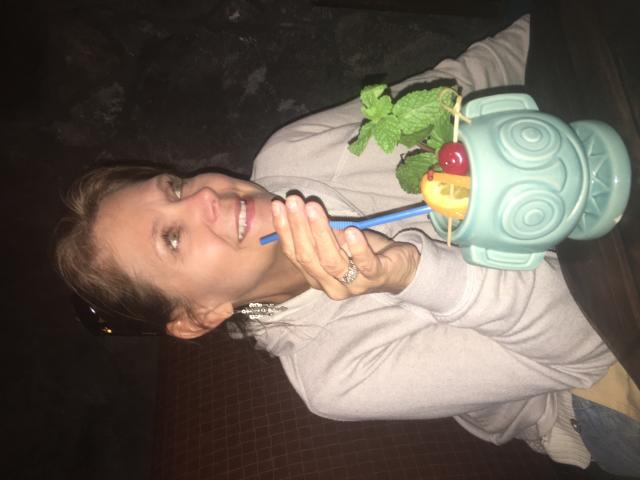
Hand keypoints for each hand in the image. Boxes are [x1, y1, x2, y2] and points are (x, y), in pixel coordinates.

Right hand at [271, 195, 419, 299]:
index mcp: (317, 278)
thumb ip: (321, 232)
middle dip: (299, 228)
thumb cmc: (365, 253)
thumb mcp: (339, 240)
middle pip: (309, 257)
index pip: (295, 254)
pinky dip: (357, 248)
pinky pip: (364, 264)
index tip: (278, 206)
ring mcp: (354, 286)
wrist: (402, 269)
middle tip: (294, 202)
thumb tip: (301, 208)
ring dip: (320, 233)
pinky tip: (351, 231)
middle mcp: (331, 286)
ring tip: (313, 209)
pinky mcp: (377, 277)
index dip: (285, 230)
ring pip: (331, 261)